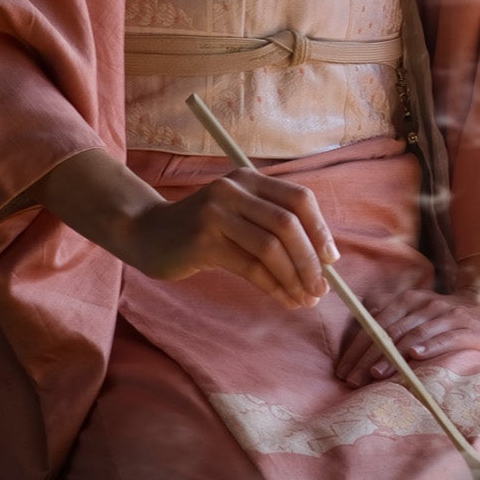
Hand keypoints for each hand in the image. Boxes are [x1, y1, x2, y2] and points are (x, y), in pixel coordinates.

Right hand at [126, 172, 338, 306]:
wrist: (147, 234)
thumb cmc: (203, 230)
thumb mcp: (239, 215)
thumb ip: (273, 227)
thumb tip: (322, 261)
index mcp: (249, 179)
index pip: (299, 199)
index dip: (320, 230)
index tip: (331, 260)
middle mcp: (234, 189)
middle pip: (288, 224)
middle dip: (310, 260)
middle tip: (321, 289)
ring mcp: (216, 213)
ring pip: (271, 248)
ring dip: (294, 278)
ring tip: (305, 299)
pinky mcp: (203, 241)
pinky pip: (250, 267)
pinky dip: (273, 287)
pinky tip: (283, 300)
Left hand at [335, 247, 479, 385]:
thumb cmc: (448, 318)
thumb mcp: (418, 313)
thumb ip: (393, 320)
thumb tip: (362, 334)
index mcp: (409, 301)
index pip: (376, 324)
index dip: (357, 347)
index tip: (344, 370)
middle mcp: (425, 305)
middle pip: (391, 331)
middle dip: (369, 356)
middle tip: (353, 379)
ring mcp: (447, 316)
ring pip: (414, 334)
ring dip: (393, 354)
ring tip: (377, 373)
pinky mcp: (467, 329)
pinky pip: (446, 337)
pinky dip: (430, 345)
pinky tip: (416, 355)